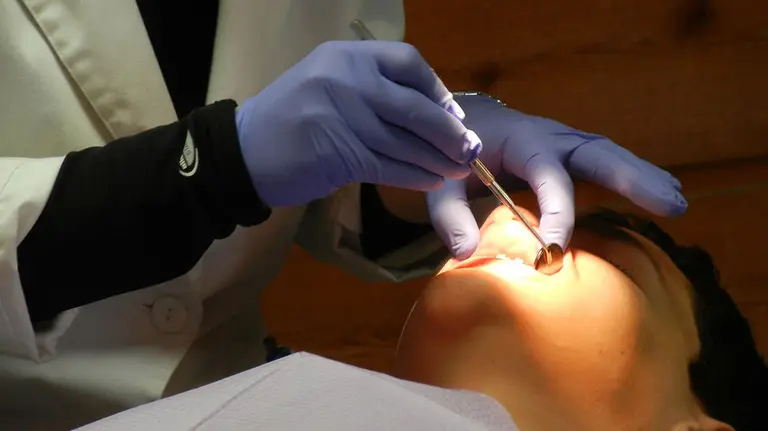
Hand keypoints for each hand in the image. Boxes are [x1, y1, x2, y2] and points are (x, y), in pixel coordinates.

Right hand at [235, 41, 481, 207]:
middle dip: (448, 132)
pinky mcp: (339, 155)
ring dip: (437, 160)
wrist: (242, 152)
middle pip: (414, 107)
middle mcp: (346, 79)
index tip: (453, 114)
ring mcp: (342, 117)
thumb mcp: (327, 83)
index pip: (407, 62)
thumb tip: (432, 111)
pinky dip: (415, 176)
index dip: (437, 90)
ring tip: (458, 171)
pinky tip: (432, 182)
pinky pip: (389, 167)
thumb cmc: (290, 119)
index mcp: (346, 55)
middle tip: (470, 150)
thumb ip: (372, 89)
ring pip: (405, 142)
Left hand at [427, 94, 687, 258]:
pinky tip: (662, 195)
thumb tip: (466, 254)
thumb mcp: (441, 181)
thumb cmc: (451, 153)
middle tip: (669, 203)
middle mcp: (550, 136)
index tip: (555, 248)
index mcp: (520, 139)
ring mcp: (564, 143)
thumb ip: (449, 215)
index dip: (556, 210)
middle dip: (632, 177)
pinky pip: (605, 165)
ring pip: (609, 156)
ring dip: (644, 178)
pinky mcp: (570, 155)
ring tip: (677, 202)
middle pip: (597, 153)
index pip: (547, 174)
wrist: (459, 123)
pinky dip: (634, 178)